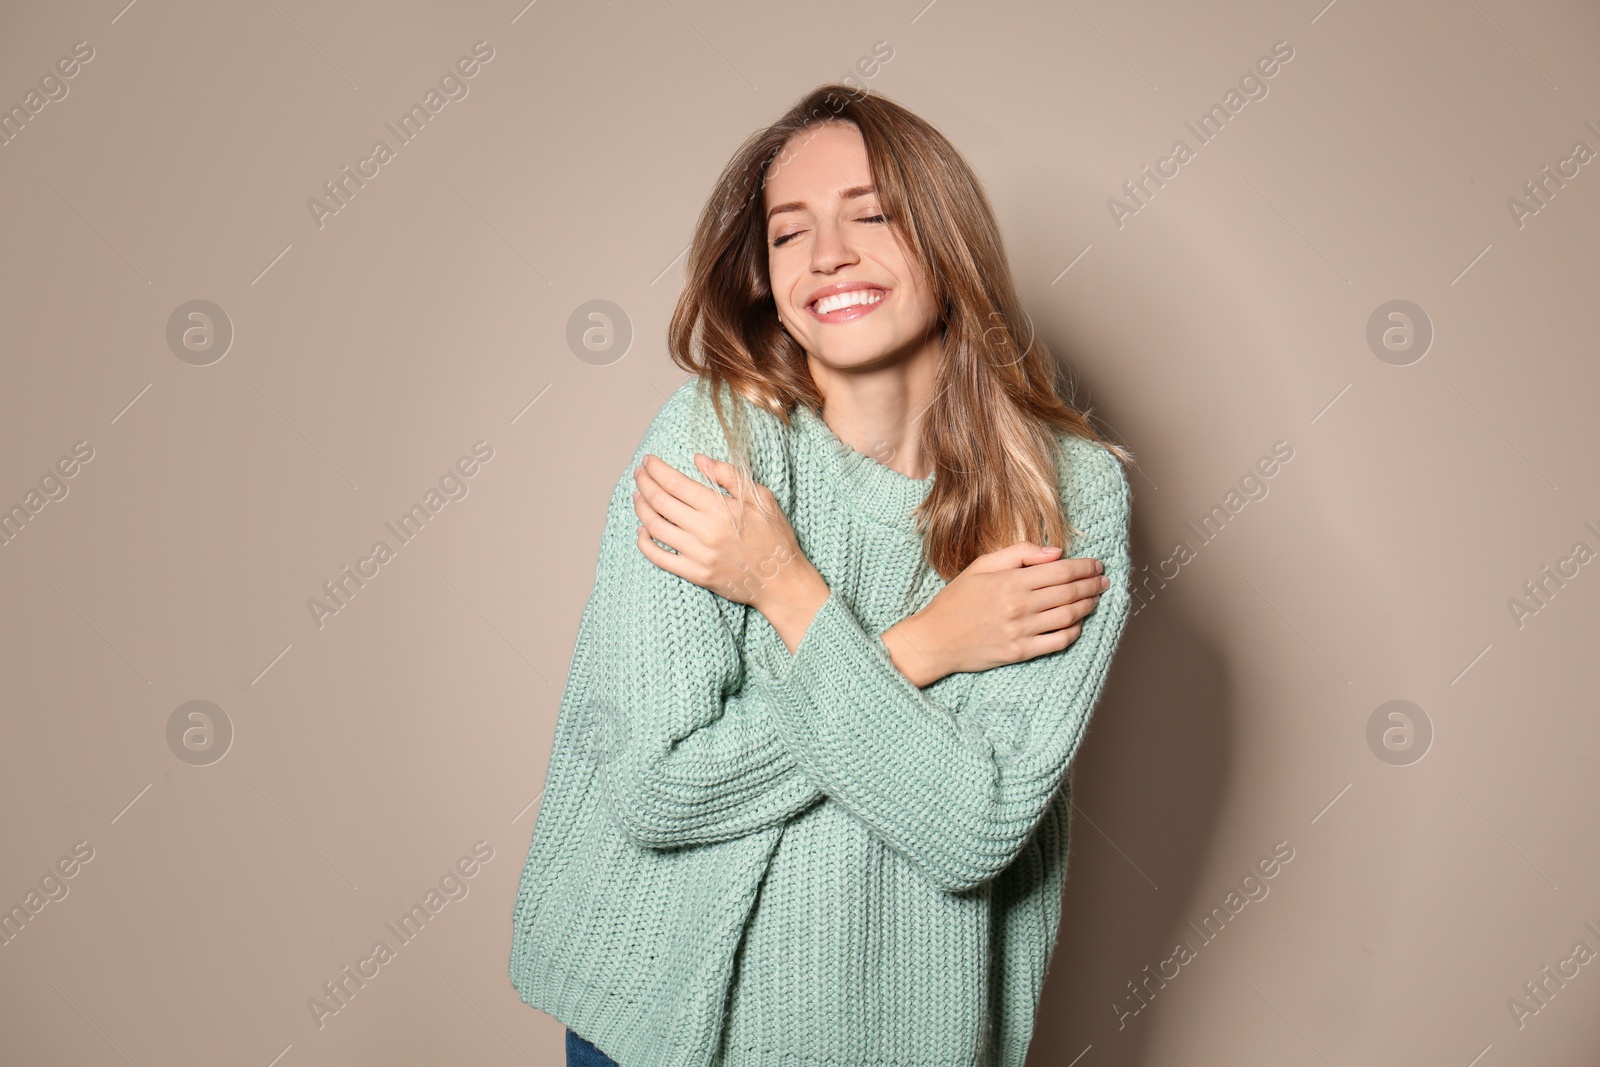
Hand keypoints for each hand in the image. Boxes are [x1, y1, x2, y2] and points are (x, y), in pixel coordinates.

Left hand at [632, 452, 812, 613]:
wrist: (781, 580)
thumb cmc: (774, 536)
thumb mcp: (762, 498)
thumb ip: (729, 476)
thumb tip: (699, 459)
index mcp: (720, 508)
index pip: (676, 483)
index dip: (657, 470)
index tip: (649, 461)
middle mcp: (705, 531)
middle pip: (661, 502)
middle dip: (645, 483)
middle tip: (639, 473)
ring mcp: (698, 555)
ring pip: (655, 527)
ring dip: (641, 508)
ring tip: (638, 496)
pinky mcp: (695, 574)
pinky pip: (660, 558)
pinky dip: (644, 543)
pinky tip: (641, 531)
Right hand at [881, 541, 1106, 686]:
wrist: (935, 639)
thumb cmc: (956, 600)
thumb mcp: (981, 566)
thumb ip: (1019, 553)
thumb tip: (1055, 552)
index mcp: (1011, 581)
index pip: (1060, 571)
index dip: (1084, 567)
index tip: (1096, 564)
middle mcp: (1020, 606)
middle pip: (1069, 592)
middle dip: (1092, 585)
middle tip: (1103, 581)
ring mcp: (1022, 631)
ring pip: (1069, 616)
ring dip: (1087, 606)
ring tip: (1095, 598)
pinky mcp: (1021, 652)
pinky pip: (1058, 641)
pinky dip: (1074, 631)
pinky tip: (1077, 623)